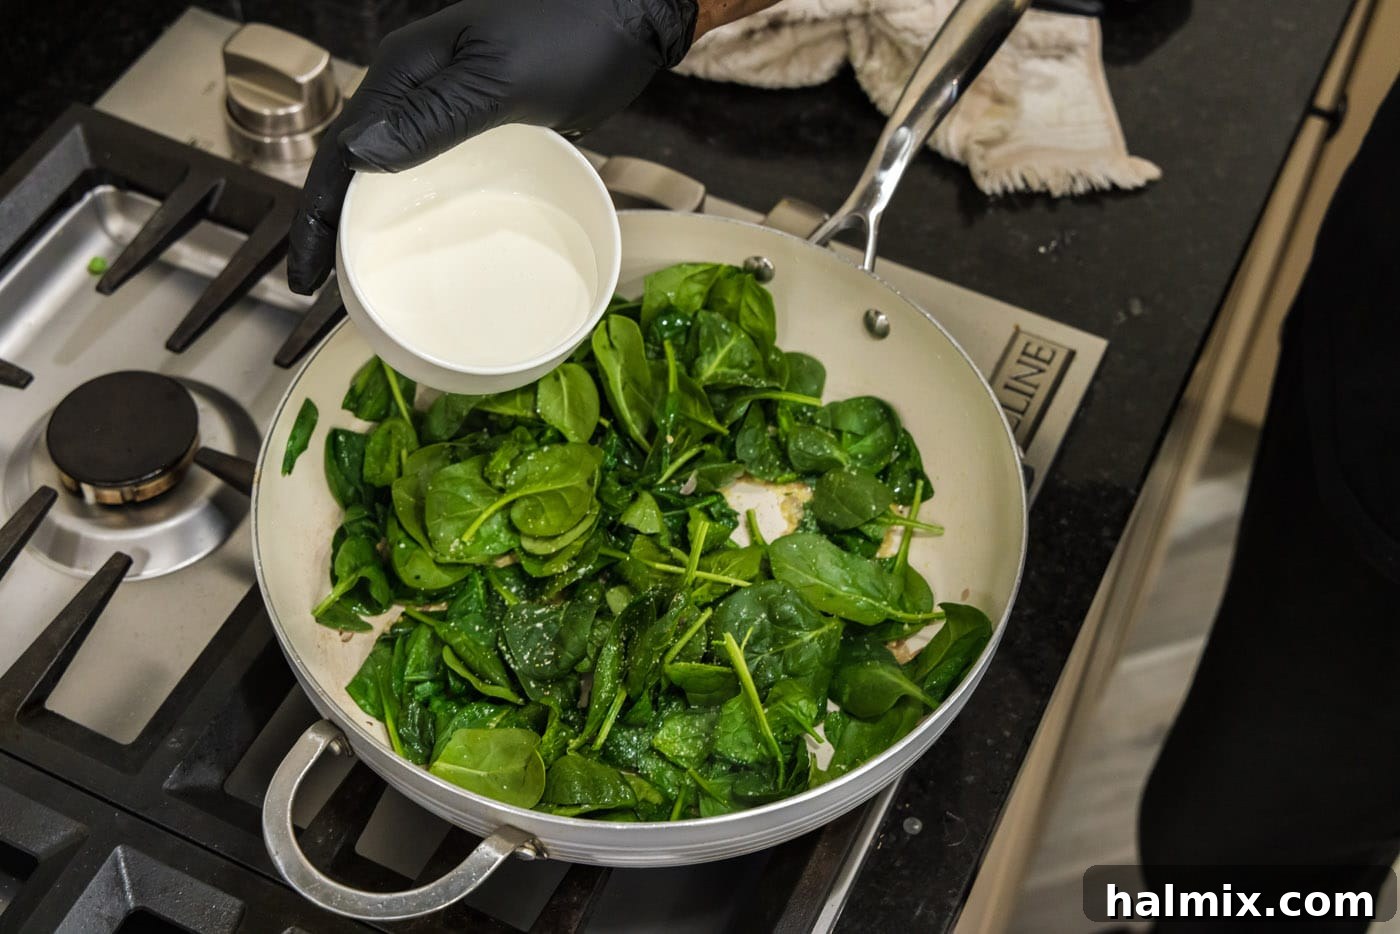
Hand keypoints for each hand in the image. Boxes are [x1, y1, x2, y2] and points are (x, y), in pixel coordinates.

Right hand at [287, 0, 699, 293]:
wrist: (629, 15)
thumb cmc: (575, 36)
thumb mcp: (502, 83)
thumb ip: (433, 119)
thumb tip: (355, 156)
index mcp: (406, 73)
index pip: (339, 152)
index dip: (315, 218)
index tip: (305, 279)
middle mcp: (416, 87)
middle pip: (355, 164)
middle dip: (331, 225)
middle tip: (322, 289)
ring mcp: (449, 103)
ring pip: (393, 170)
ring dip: (370, 220)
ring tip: (359, 276)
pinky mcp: (483, 122)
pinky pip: (436, 171)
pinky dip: (419, 208)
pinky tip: (427, 240)